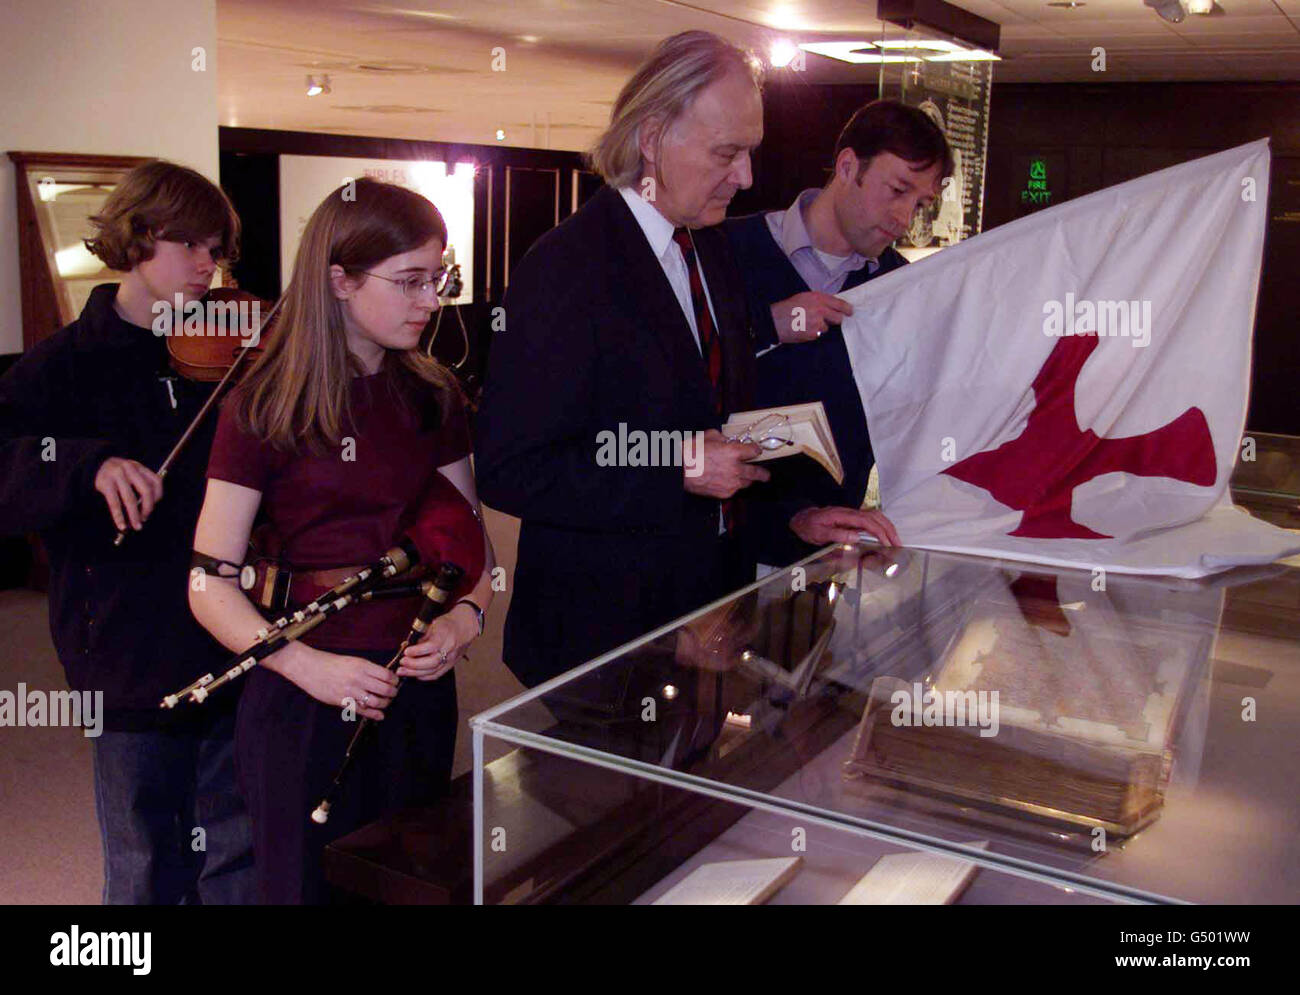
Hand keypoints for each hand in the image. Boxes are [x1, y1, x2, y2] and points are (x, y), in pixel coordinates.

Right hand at [94, 456, 162, 531]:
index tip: (154, 506)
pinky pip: (114, 503)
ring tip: (137, 526)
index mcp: (138, 466)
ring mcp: (116, 475)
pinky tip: (122, 525)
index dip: (158, 496)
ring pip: (130, 499)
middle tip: (145, 518)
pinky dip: (119, 517)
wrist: (90, 468)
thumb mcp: (129, 474)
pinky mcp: (105, 483)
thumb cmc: (115, 476)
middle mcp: (129, 468)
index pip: (156, 481)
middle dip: (148, 508)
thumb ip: (140, 485)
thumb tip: (147, 509)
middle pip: (146, 490)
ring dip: (134, 516)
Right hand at [278, 643, 397, 720]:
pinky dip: (374, 714)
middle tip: (393, 694)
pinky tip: (380, 715)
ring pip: (376, 702)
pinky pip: (362, 711)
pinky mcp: (342, 701)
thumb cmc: (331, 662)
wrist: (309, 667)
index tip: (395, 682)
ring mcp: (350, 691)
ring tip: (386, 703)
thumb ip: (368, 669)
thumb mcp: (353, 660)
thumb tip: (385, 677)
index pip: (387, 675)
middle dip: (393, 693)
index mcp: (362, 665)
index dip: (394, 680)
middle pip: (385, 689)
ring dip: (385, 704)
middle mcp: (358, 678)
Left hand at [397, 603, 479, 681]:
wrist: (465, 626)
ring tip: (403, 671)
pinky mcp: (451, 665)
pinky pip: (437, 674)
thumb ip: (421, 636)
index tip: (406, 651)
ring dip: (415, 673)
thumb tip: (406, 646)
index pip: (431, 646)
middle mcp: (450, 648)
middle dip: (414, 665)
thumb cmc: (447, 624)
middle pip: (432, 662)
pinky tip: (415, 674)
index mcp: (445, 635)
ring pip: (433, 671)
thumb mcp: (433, 624)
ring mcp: (451, 658)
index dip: (417, 651)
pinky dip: (424, 676)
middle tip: (402, 663)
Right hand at [684, 429, 769, 499]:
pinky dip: (734, 486)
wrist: (679, 470)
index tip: (756, 450)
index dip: (756, 450)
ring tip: (747, 478)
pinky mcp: (724, 493)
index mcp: (734, 452)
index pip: (754, 451)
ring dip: (747, 479)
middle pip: (757, 472)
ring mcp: (731, 483)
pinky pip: (735, 490)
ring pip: (747, 483)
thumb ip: (724, 439)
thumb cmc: (691, 451)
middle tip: (766, 475)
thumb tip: (729, 441)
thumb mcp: (709, 436)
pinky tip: (729, 482)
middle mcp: (736, 469)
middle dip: (763, 473)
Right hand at [770, 292, 853, 343]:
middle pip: (838, 318)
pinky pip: (818, 335)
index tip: (850, 312)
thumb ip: (819, 300)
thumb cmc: (787, 308)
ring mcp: (817, 323)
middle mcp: (820, 310)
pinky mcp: (813, 334)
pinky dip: (812, 333)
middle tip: (831, 320)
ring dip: (820, 327)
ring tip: (806, 323)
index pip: (839, 303)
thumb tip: (831, 306)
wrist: (774, 320)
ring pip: (826, 328)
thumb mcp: (804, 297)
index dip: (846, 309)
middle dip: (836, 320)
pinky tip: (802, 329)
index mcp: (818, 298)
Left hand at [790, 506, 899, 546]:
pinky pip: (871, 519)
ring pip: (876, 516)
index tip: (887, 543)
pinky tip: (885, 535)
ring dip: (887, 527)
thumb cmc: (810, 526)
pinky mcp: (853, 518)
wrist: (802, 518)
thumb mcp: (819, 533)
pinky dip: (881, 526)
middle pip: (876, 516)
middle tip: (897, 544)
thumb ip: (837, 535)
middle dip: (889, 529)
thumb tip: (856, 537)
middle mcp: (850, 512)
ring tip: (895, 541)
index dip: (879, 532)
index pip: (867, 522)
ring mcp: (852, 514)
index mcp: (843, 515)